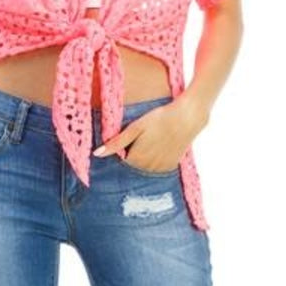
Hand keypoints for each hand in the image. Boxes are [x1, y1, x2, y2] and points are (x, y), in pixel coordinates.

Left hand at [92, 94, 207, 173]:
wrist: (188, 117)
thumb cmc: (159, 118)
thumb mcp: (135, 128)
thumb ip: (116, 143)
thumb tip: (97, 154)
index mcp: (136, 159)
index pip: (122, 159)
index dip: (125, 147)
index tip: (134, 136)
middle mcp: (147, 168)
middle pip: (133, 165)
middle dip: (135, 153)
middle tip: (146, 136)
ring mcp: (160, 169)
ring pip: (145, 167)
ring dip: (146, 158)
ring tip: (155, 140)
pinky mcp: (171, 167)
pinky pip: (157, 168)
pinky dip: (157, 159)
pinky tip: (162, 145)